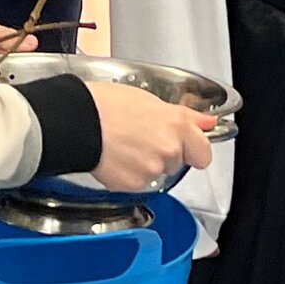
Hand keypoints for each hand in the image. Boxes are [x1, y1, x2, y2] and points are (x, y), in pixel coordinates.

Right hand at [84, 82, 214, 191]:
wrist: (77, 121)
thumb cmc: (106, 104)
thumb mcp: (150, 100)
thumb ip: (184, 115)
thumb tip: (207, 121)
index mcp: (176, 126)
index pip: (203, 152)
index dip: (194, 149)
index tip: (187, 146)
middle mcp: (169, 150)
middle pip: (177, 162)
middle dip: (164, 154)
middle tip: (141, 138)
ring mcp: (152, 169)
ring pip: (156, 173)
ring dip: (144, 164)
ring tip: (123, 145)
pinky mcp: (133, 184)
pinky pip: (137, 182)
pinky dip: (127, 173)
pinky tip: (115, 157)